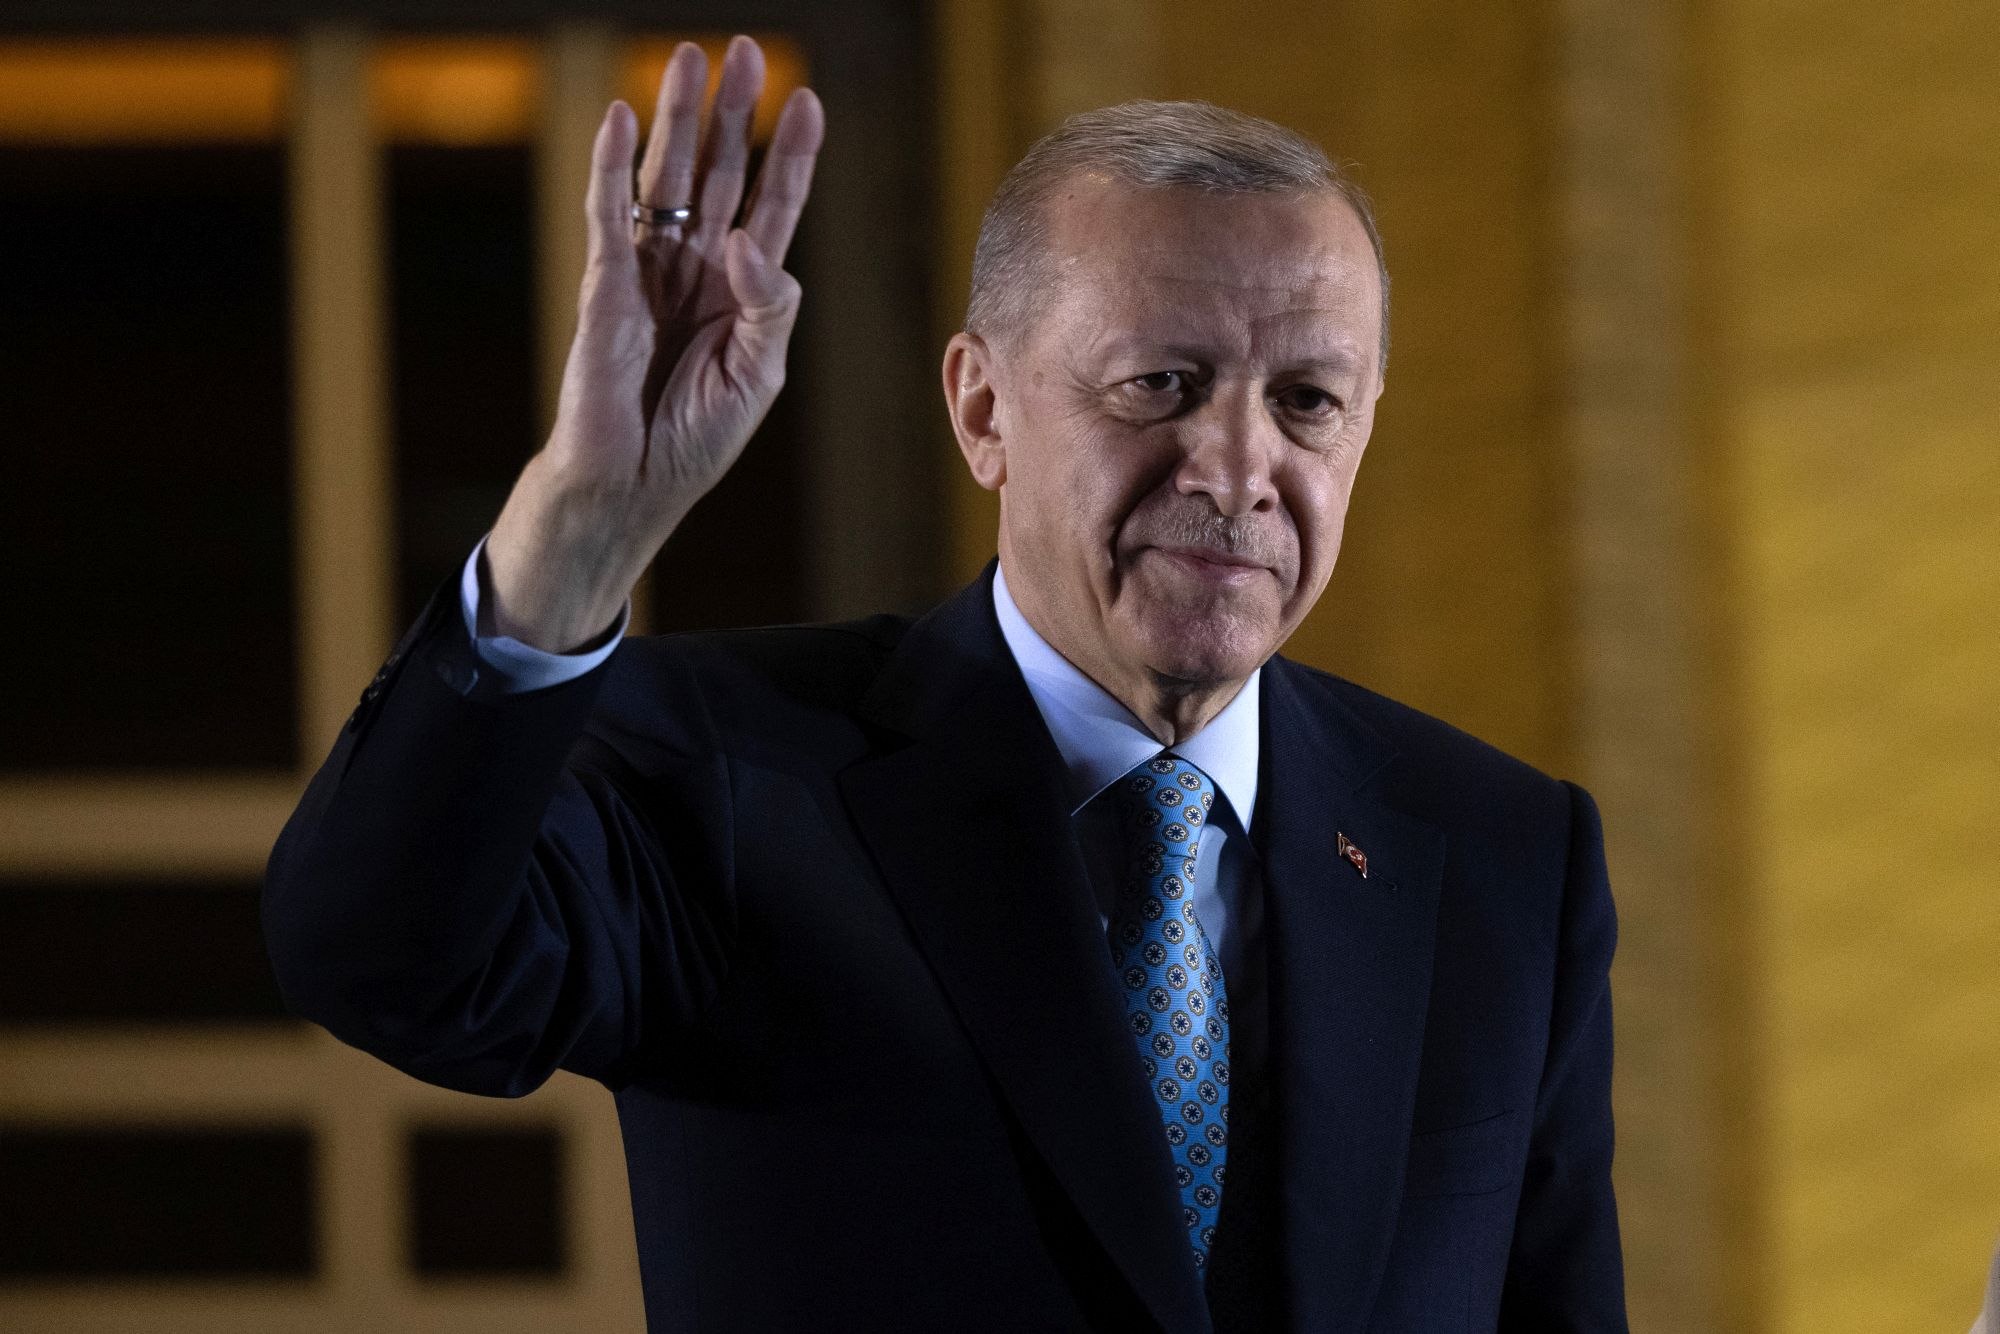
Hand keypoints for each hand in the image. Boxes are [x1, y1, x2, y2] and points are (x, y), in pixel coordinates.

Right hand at [486, 36, 822, 649]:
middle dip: (733, 114)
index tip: (808, 102)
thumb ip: (768, 306)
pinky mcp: (603, 286)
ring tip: (691, 59)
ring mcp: (647, 271)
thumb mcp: (759, 375)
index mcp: (741, 290)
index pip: (772, 206)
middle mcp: (695, 267)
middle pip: (719, 173)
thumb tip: (744, 240)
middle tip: (747, 52)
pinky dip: (610, 166)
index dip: (789, 156)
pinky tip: (623, 119)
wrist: (632, 482)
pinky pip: (608, 214)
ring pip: (666, 178)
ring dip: (678, 119)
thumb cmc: (696, 436)